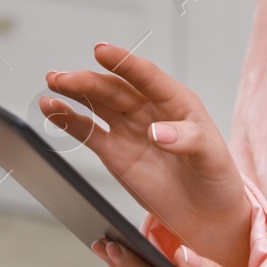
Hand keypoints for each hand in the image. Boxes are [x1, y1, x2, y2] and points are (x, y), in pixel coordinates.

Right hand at [44, 45, 250, 266]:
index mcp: (177, 102)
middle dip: (88, 81)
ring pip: (97, 103)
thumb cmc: (216, 179)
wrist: (205, 214)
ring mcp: (129, 129)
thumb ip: (187, 140)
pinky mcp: (114, 152)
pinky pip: (87, 130)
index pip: (148, 77)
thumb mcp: (211, 157)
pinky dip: (68, 120)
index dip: (124, 63)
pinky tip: (51, 109)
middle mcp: (150, 109)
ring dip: (74, 92)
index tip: (102, 52)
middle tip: (63, 78)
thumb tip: (157, 132)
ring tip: (52, 82)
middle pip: (115, 89)